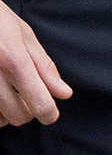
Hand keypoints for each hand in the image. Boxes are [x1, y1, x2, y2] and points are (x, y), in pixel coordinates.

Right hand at [0, 0, 70, 127]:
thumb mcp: (23, 35)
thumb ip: (44, 67)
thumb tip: (63, 93)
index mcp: (13, 61)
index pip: (40, 105)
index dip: (49, 113)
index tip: (49, 111)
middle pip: (19, 116)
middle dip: (27, 109)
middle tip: (25, 93)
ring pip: (0, 120)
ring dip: (6, 112)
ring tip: (6, 91)